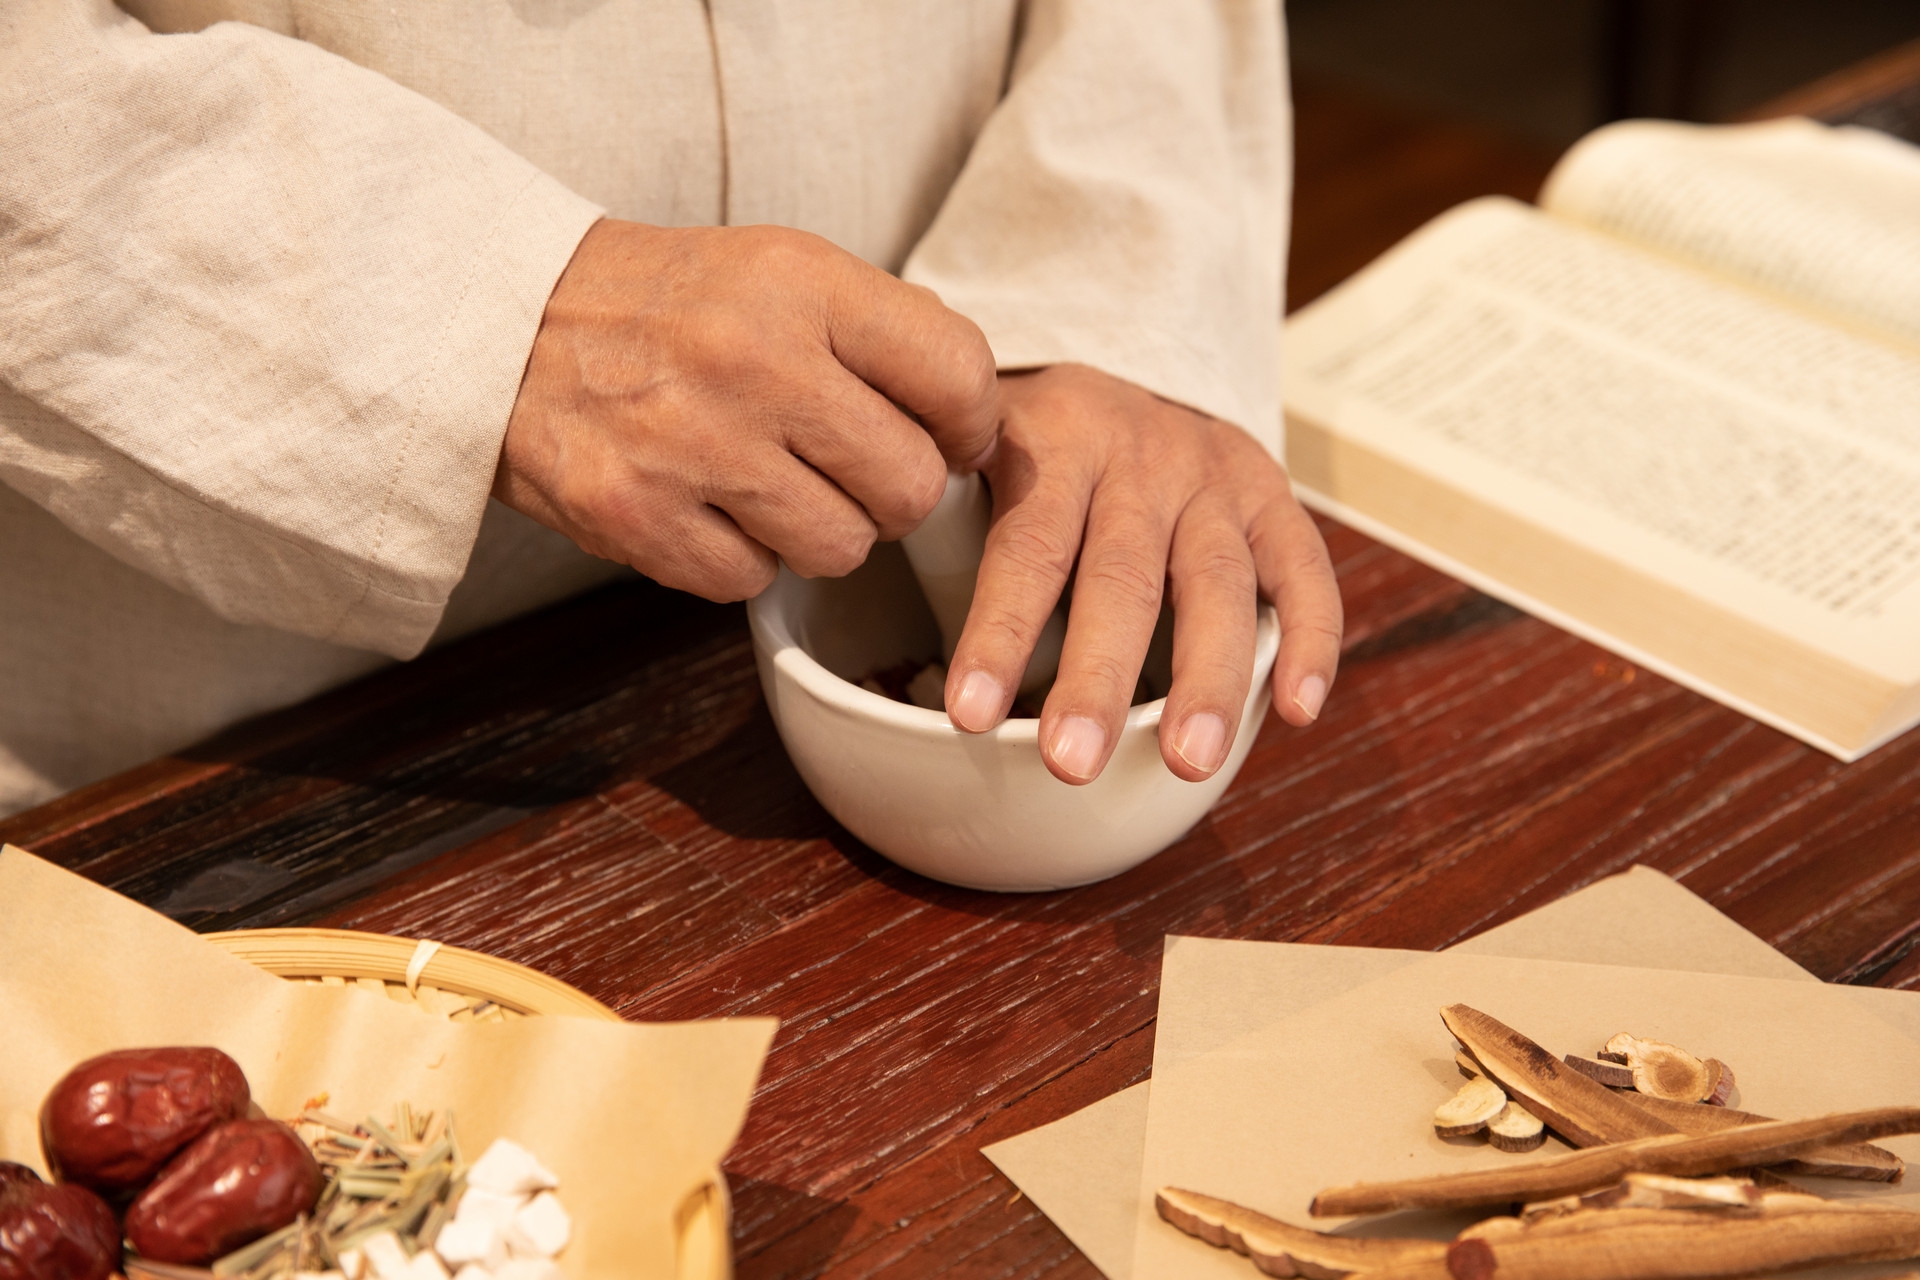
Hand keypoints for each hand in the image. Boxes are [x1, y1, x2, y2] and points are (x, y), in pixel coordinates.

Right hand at [495, 219, 999, 599]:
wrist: (505, 325)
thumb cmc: (668, 307)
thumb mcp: (778, 270)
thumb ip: (881, 330)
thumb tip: (975, 419)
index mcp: (801, 282)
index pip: (958, 374)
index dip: (968, 424)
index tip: (945, 436)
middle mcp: (753, 359)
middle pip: (910, 486)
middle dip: (893, 495)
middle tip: (848, 471)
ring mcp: (692, 443)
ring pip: (841, 548)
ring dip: (821, 532)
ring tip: (772, 486)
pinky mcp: (637, 515)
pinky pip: (752, 581)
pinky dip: (741, 560)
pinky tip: (709, 508)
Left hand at [944, 364, 1342, 784]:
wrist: (1133, 358)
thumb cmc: (1039, 437)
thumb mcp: (978, 439)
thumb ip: (941, 511)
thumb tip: (876, 636)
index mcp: (1055, 444)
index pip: (1025, 546)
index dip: (998, 633)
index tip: (970, 716)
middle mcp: (1141, 458)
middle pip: (1121, 576)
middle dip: (1098, 675)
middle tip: (1072, 762)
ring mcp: (1214, 479)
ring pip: (1216, 582)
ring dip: (1208, 677)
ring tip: (1188, 761)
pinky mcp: (1274, 498)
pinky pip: (1305, 569)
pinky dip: (1310, 639)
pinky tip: (1299, 711)